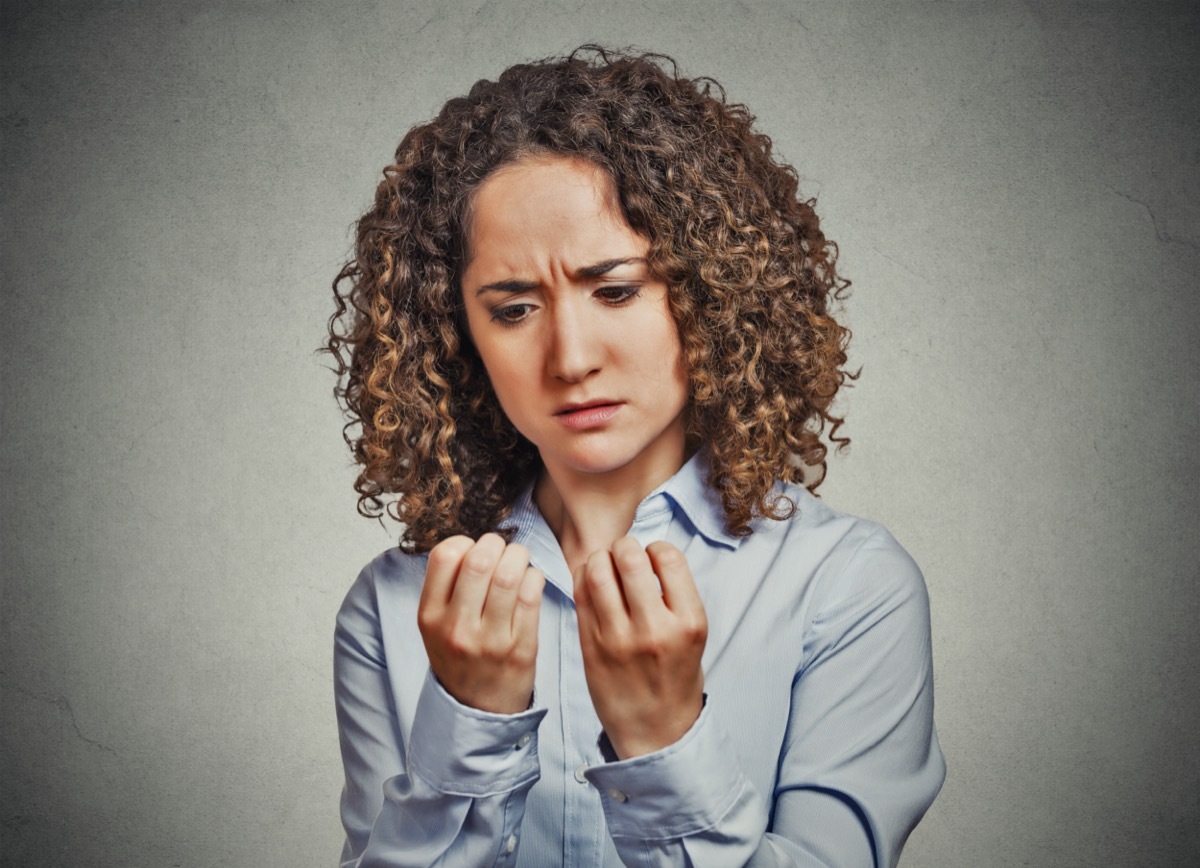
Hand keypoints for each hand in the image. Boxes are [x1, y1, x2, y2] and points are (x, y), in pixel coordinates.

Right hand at [418, 533, 544, 713]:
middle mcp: (457, 628)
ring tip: (519, 561)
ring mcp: (490, 640)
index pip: (444, 556)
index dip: (465, 543)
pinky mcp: (521, 649)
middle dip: (497, 544)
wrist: (478, 711)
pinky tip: (530, 581)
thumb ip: (447, 587)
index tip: (474, 550)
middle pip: (480, 561)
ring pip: (509, 575)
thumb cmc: (460, 658)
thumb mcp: (435, 626)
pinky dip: (534, 578)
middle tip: (503, 550)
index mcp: (430, 617)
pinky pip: (532, 596)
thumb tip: (474, 542)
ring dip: (519, 557)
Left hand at [573, 537, 706, 758]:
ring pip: (597, 571)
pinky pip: (579, 595)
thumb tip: (647, 552)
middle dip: (623, 546)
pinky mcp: (591, 647)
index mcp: (689, 622)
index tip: (652, 557)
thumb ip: (675, 595)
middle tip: (623, 555)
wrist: (656, 731)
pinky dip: (582, 577)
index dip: (656, 547)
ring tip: (604, 565)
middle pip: (629, 557)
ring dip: (599, 558)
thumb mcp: (693, 635)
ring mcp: (619, 639)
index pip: (668, 556)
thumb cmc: (675, 677)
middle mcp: (655, 628)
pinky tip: (591, 582)